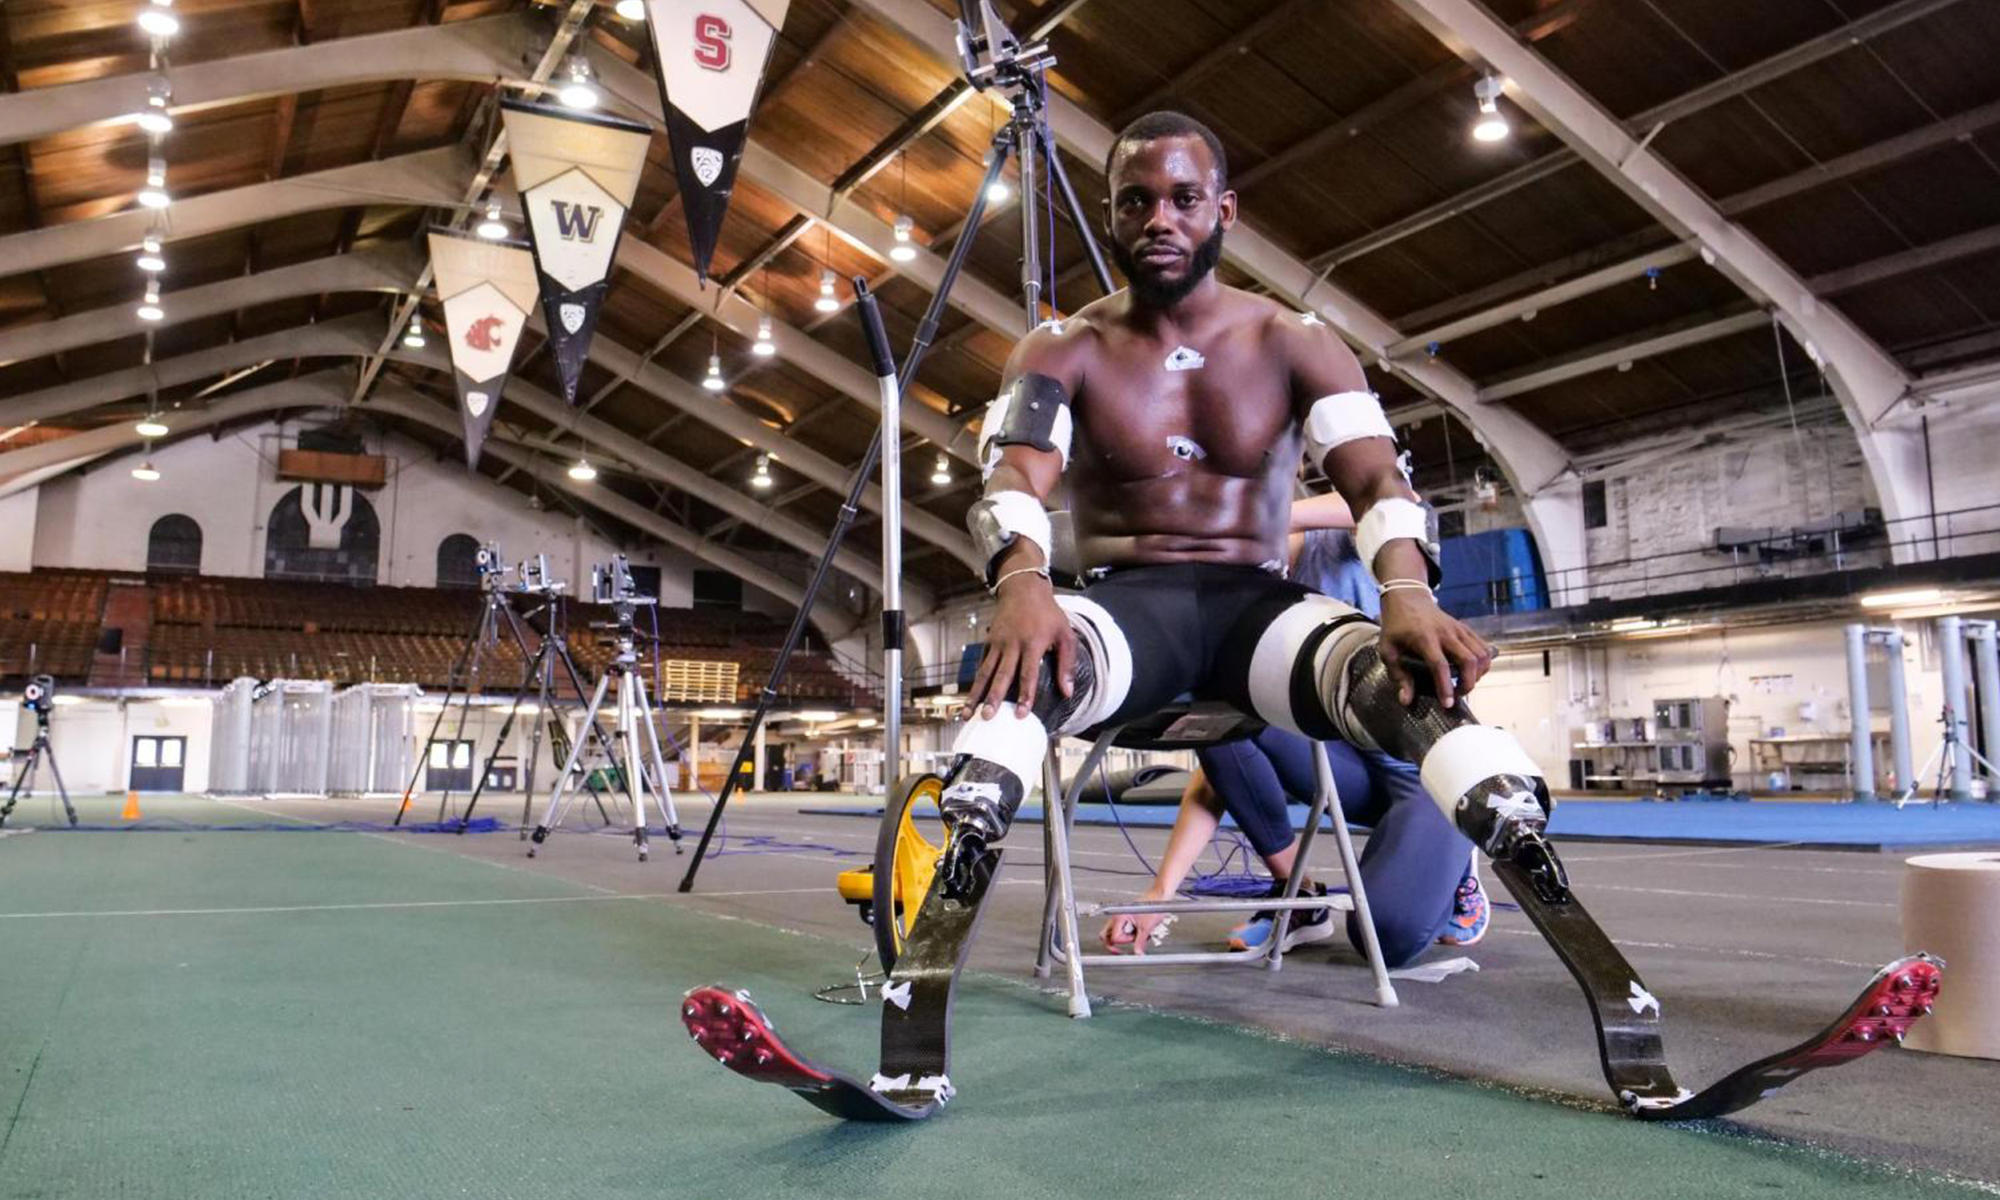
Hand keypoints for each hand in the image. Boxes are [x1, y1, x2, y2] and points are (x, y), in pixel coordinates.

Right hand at [962, 573, 1073, 719]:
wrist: (1023, 589)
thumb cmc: (1048, 614)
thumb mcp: (1065, 635)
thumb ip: (1067, 664)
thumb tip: (1067, 692)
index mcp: (1033, 643)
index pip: (1028, 674)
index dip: (1025, 695)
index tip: (1021, 714)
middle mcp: (1012, 644)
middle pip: (1002, 675)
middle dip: (994, 698)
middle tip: (988, 717)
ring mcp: (997, 643)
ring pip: (985, 672)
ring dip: (977, 694)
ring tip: (969, 713)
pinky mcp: (988, 641)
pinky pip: (981, 663)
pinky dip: (976, 680)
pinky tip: (971, 697)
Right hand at [1099, 908, 1170, 954]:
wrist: (1159, 897)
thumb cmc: (1153, 905)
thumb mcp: (1146, 928)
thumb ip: (1140, 942)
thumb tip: (1137, 953)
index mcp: (1120, 917)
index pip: (1115, 937)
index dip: (1125, 941)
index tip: (1134, 940)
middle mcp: (1117, 916)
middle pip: (1106, 935)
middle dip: (1114, 943)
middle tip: (1120, 950)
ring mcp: (1120, 916)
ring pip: (1113, 932)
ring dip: (1123, 938)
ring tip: (1135, 936)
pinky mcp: (1126, 917)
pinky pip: (1121, 929)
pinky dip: (1127, 933)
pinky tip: (1138, 931)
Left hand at [1376, 589, 1492, 708]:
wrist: (1408, 598)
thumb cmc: (1396, 626)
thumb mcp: (1388, 649)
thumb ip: (1398, 675)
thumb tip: (1406, 700)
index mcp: (1424, 638)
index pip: (1440, 665)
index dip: (1445, 686)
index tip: (1447, 704)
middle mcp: (1446, 633)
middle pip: (1468, 660)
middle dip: (1469, 682)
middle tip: (1459, 694)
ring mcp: (1459, 629)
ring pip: (1481, 654)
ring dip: (1478, 673)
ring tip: (1465, 683)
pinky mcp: (1465, 628)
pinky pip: (1482, 646)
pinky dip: (1483, 662)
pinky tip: (1472, 671)